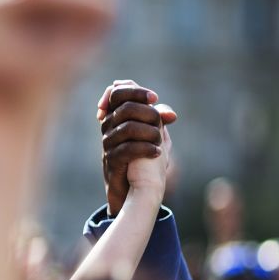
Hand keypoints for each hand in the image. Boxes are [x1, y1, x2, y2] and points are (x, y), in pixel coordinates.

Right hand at [98, 80, 177, 215]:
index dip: (135, 91)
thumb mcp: (154, 135)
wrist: (133, 188)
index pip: (117, 91)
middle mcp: (108, 126)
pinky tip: (157, 153)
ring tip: (159, 142)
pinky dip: (147, 149)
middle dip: (148, 113)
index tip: (154, 98)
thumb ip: (160, 121)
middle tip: (161, 123)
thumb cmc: (143, 158)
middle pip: (125, 107)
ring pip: (128, 128)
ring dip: (150, 133)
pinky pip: (128, 149)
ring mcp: (107, 143)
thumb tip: (170, 115)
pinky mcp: (111, 160)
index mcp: (116, 115)